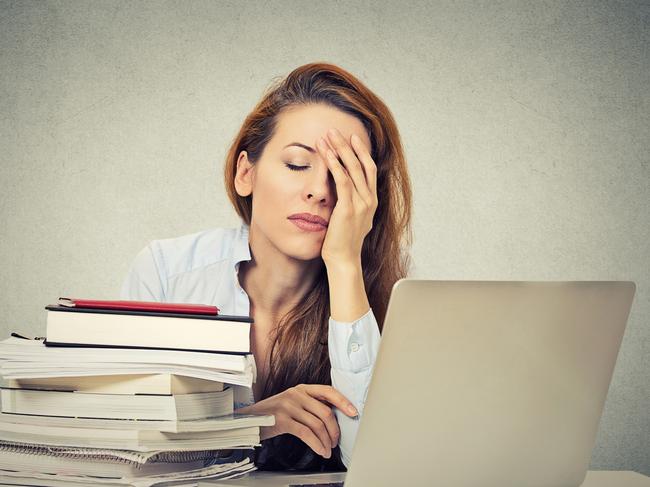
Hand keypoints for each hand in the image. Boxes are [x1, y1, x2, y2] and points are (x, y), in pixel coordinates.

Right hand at [235, 384, 357, 458]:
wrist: (247, 420)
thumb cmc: (272, 414)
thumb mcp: (291, 403)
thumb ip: (309, 405)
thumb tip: (332, 417)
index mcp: (301, 388)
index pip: (328, 391)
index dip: (343, 402)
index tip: (353, 412)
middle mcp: (296, 394)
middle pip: (325, 412)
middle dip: (335, 430)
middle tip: (335, 441)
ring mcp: (289, 406)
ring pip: (317, 424)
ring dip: (326, 440)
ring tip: (327, 449)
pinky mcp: (282, 420)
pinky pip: (306, 434)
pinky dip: (317, 444)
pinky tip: (320, 450)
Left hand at [316, 128, 377, 266]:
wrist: (343, 260)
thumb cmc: (342, 243)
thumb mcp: (349, 219)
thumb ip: (348, 204)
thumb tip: (339, 193)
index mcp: (371, 201)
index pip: (369, 170)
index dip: (361, 152)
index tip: (352, 138)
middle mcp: (369, 200)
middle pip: (361, 164)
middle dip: (347, 145)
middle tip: (335, 130)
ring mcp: (361, 203)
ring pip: (352, 168)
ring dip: (339, 149)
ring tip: (327, 135)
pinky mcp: (348, 208)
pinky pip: (342, 180)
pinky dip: (334, 164)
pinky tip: (325, 153)